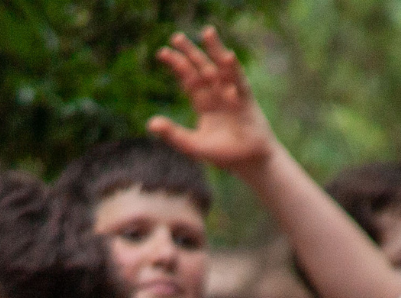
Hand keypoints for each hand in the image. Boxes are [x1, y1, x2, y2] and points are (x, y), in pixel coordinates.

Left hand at [149, 28, 274, 173]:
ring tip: (206, 32)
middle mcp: (217, 94)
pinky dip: (233, 69)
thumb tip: (150, 123)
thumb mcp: (194, 146)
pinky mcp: (246, 98)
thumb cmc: (224, 154)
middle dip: (190, 53)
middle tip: (176, 37)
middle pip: (202, 68)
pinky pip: (239, 80)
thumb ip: (173, 134)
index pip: (188, 80)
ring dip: (215, 50)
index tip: (162, 53)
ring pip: (221, 68)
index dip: (177, 66)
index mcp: (204, 104)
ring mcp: (233, 93)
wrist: (250, 161)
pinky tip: (226, 57)